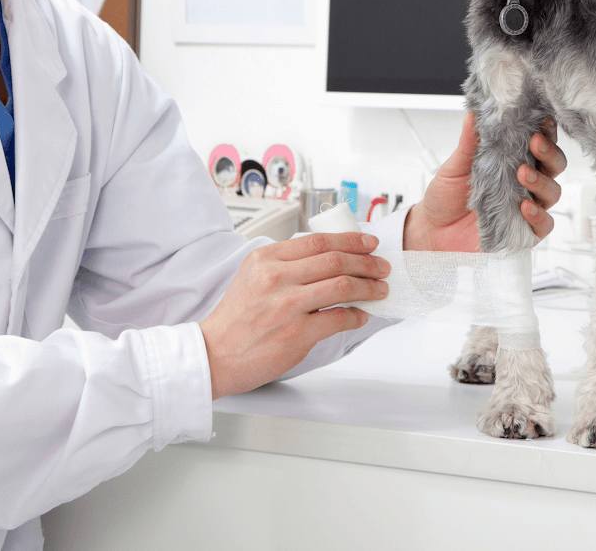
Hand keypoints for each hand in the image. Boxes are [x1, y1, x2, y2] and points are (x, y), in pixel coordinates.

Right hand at [198, 232, 390, 397]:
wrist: (215, 354)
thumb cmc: (236, 319)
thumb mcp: (253, 277)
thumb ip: (286, 264)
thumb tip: (328, 258)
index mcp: (266, 259)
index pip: (318, 241)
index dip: (351, 240)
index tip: (369, 243)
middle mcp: (276, 277)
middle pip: (335, 260)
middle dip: (367, 262)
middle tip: (381, 267)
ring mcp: (287, 305)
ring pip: (342, 286)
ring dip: (368, 287)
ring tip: (379, 289)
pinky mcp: (297, 334)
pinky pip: (339, 318)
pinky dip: (356, 316)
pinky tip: (361, 315)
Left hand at [405, 112, 567, 251]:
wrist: (433, 232)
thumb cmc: (446, 198)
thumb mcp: (454, 167)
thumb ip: (469, 143)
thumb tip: (474, 112)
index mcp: (512, 162)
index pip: (539, 144)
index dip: (545, 131)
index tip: (542, 121)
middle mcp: (524, 184)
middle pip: (554, 165)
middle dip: (549, 152)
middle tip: (535, 142)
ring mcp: (527, 207)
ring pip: (553, 192)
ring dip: (541, 181)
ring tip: (522, 174)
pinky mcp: (523, 232)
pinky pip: (544, 225)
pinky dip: (538, 215)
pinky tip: (525, 206)